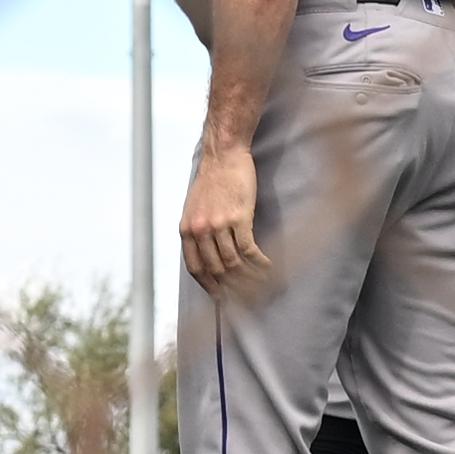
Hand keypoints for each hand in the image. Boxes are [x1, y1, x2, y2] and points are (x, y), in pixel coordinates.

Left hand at [182, 132, 267, 291]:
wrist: (223, 155)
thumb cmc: (212, 179)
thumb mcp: (194, 208)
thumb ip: (198, 231)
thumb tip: (208, 255)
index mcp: (186, 230)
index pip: (195, 268)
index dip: (209, 286)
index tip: (220, 298)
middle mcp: (200, 231)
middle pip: (216, 270)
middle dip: (233, 288)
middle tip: (247, 297)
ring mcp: (218, 225)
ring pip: (234, 263)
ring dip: (250, 278)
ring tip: (263, 283)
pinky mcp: (238, 218)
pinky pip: (249, 250)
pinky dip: (260, 263)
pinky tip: (268, 267)